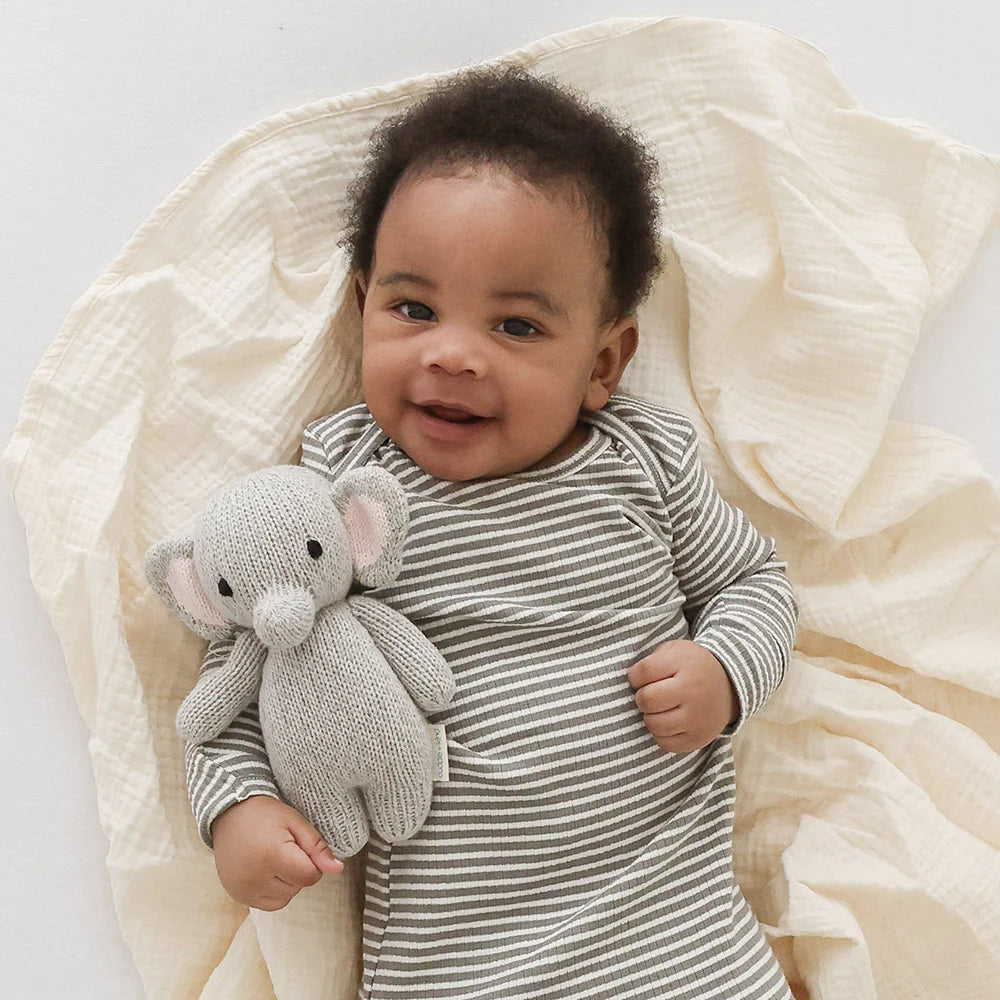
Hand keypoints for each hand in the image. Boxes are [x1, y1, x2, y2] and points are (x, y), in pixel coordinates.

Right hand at [210, 796, 344, 910]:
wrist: (230, 813)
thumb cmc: (265, 815)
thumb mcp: (296, 822)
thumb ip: (318, 848)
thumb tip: (337, 869)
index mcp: (272, 855)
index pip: (309, 876)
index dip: (312, 862)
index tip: (301, 847)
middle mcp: (255, 877)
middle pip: (297, 888)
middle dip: (298, 871)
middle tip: (283, 848)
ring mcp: (243, 889)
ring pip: (284, 899)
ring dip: (286, 883)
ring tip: (274, 859)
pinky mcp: (237, 895)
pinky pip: (267, 904)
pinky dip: (273, 892)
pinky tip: (265, 871)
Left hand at [626, 639, 737, 752]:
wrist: (729, 685)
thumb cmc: (691, 666)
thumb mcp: (675, 650)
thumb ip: (652, 660)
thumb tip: (630, 681)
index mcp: (685, 664)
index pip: (643, 672)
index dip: (634, 676)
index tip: (639, 678)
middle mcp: (693, 692)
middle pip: (647, 700)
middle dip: (641, 697)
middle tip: (649, 694)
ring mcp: (697, 717)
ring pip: (654, 724)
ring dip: (649, 716)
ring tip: (658, 708)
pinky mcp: (699, 738)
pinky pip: (665, 743)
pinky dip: (660, 734)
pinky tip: (667, 721)